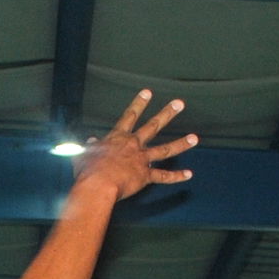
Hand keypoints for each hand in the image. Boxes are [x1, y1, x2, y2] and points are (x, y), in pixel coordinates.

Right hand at [73, 89, 196, 201]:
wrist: (97, 185)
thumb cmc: (87, 171)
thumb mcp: (83, 155)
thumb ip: (89, 147)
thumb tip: (90, 142)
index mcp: (117, 138)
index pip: (129, 116)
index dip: (139, 103)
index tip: (148, 92)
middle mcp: (133, 145)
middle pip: (153, 126)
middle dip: (167, 114)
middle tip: (179, 104)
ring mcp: (141, 160)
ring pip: (165, 150)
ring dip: (181, 144)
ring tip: (194, 138)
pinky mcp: (145, 176)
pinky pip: (163, 176)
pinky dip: (176, 176)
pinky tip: (188, 174)